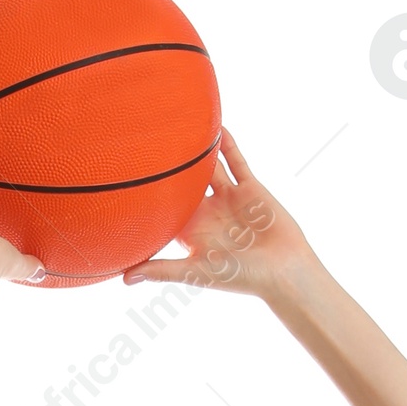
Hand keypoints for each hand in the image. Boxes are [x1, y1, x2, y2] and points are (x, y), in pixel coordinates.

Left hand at [121, 127, 312, 298]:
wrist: (283, 270)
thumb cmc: (240, 277)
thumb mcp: (195, 271)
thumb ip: (161, 270)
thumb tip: (123, 279)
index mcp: (193, 232)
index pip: (166, 208)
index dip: (149, 194)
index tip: (126, 176)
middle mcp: (209, 213)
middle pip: (185, 183)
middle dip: (169, 166)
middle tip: (143, 140)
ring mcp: (230, 199)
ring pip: (209, 168)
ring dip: (198, 151)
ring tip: (178, 126)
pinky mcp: (250, 188)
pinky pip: (236, 161)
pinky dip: (228, 145)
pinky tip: (216, 126)